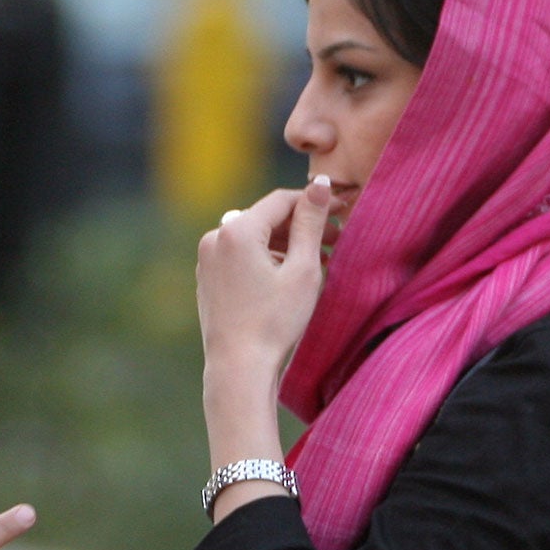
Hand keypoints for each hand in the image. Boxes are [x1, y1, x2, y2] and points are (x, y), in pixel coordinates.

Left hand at [196, 179, 335, 374]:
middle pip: (266, 218)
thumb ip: (311, 222)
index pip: (282, 200)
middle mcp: (216, 236)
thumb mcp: (303, 269)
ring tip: (316, 261)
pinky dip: (265, 258)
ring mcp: (208, 258)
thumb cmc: (275, 321)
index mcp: (238, 229)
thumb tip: (320, 183)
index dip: (315, 202)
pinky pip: (240, 255)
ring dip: (285, 244)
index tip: (342, 210)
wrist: (238, 367)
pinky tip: (287, 276)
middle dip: (301, 226)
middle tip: (335, 240)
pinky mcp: (207, 277)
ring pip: (254, 237)